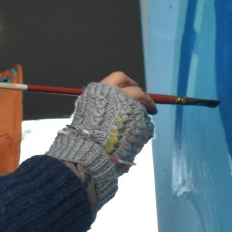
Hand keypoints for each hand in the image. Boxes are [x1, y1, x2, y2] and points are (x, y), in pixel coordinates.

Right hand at [45, 74, 156, 208]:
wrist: (87, 154)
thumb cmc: (82, 135)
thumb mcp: (87, 111)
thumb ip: (102, 103)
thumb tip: (116, 101)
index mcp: (103, 90)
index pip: (120, 77)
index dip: (129, 83)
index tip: (134, 88)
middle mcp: (119, 96)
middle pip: (137, 91)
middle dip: (144, 98)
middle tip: (149, 106)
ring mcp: (132, 109)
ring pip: (143, 108)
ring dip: (143, 115)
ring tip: (136, 128)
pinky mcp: (141, 124)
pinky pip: (146, 125)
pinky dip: (143, 130)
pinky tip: (134, 139)